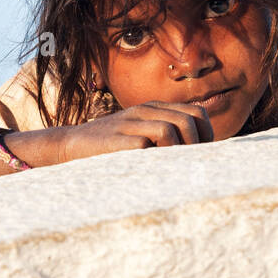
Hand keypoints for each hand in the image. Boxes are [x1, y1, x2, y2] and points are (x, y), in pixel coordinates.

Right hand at [57, 103, 212, 163]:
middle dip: (195, 145)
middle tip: (188, 165)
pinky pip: (143, 145)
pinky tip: (150, 170)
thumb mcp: (140, 131)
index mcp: (155, 108)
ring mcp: (129, 124)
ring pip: (168, 130)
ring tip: (169, 167)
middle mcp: (144, 111)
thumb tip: (198, 152)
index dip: (206, 134)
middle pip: (187, 120)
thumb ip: (166, 133)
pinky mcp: (115, 141)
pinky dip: (153, 158)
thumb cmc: (112, 146)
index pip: (196, 112)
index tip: (200, 155)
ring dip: (175, 152)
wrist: (71, 145)